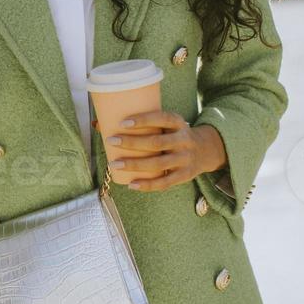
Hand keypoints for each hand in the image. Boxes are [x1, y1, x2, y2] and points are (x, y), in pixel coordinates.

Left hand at [93, 110, 227, 190]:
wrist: (206, 149)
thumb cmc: (172, 133)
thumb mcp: (164, 124)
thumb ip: (138, 123)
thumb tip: (97, 123)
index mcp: (178, 123)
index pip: (162, 118)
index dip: (143, 120)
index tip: (122, 123)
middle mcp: (184, 140)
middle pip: (157, 142)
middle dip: (132, 143)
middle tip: (111, 141)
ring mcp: (185, 159)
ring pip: (158, 164)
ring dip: (135, 165)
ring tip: (114, 164)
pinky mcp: (185, 175)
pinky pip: (165, 183)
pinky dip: (147, 185)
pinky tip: (131, 184)